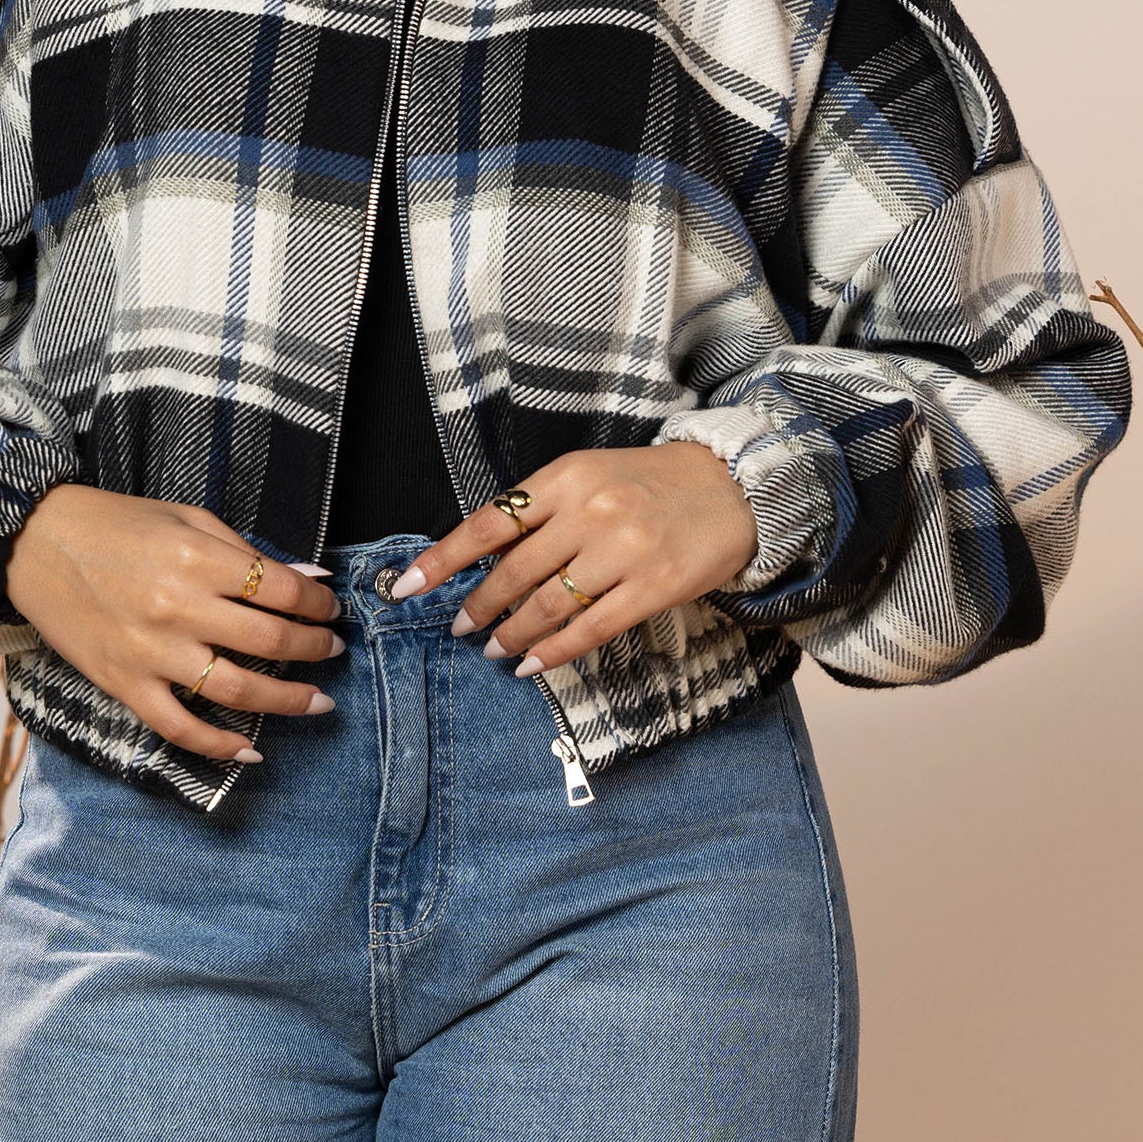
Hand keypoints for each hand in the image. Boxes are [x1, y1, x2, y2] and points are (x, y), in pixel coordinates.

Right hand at [5, 485, 344, 762]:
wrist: (33, 543)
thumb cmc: (115, 525)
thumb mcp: (186, 518)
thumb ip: (246, 552)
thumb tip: (309, 581)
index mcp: (196, 558)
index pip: (282, 590)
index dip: (318, 603)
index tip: (330, 609)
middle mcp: (177, 607)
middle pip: (270, 641)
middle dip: (314, 648)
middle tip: (333, 650)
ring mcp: (150, 651)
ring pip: (236, 690)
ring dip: (288, 700)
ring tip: (318, 700)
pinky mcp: (124, 683)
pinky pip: (179, 728)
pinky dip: (219, 745)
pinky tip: (251, 748)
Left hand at [392, 443, 758, 674]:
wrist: (734, 486)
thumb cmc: (653, 484)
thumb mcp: (591, 477)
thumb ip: (543, 512)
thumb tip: (486, 561)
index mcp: (567, 477)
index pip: (489, 523)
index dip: (443, 559)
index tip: (408, 588)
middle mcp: (591, 511)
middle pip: (514, 571)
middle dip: (480, 606)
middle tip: (462, 626)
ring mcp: (623, 550)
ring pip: (548, 604)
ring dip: (512, 634)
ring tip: (495, 649)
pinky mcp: (654, 586)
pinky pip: (591, 628)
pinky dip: (554, 652)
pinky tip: (532, 664)